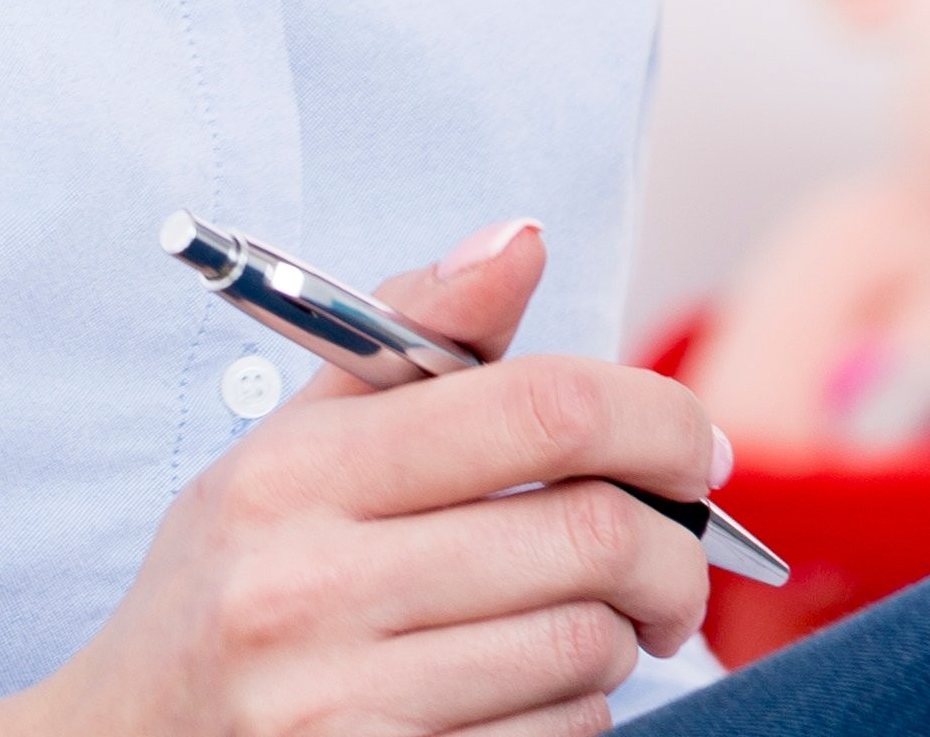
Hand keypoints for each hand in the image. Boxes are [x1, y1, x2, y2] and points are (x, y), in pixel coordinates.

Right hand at [0, 222, 724, 736]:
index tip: (697, 455)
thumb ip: (414, 336)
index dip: (664, 419)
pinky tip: (533, 700)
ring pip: (585, 647)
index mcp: (293, 477)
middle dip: (676, 552)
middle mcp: (301, 591)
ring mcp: (328, 708)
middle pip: (594, 534)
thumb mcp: (291, 448)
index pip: (548, 408)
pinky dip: (577, 715)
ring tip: (591, 633)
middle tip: (677, 565)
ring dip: (622, 640)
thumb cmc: (232, 584)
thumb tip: (523, 239)